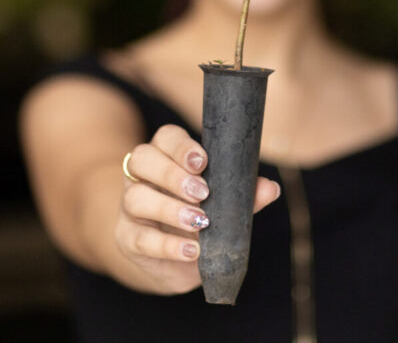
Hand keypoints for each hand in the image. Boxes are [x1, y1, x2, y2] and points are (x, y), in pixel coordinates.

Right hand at [115, 124, 280, 293]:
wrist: (173, 260)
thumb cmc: (200, 219)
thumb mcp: (223, 206)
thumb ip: (243, 196)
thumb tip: (270, 188)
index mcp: (166, 157)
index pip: (165, 138)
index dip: (181, 146)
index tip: (203, 161)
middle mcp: (142, 176)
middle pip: (142, 159)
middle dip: (172, 173)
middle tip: (203, 193)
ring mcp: (129, 207)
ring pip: (136, 197)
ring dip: (170, 209)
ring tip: (200, 222)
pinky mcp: (127, 238)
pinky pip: (140, 238)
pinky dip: (167, 246)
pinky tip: (192, 251)